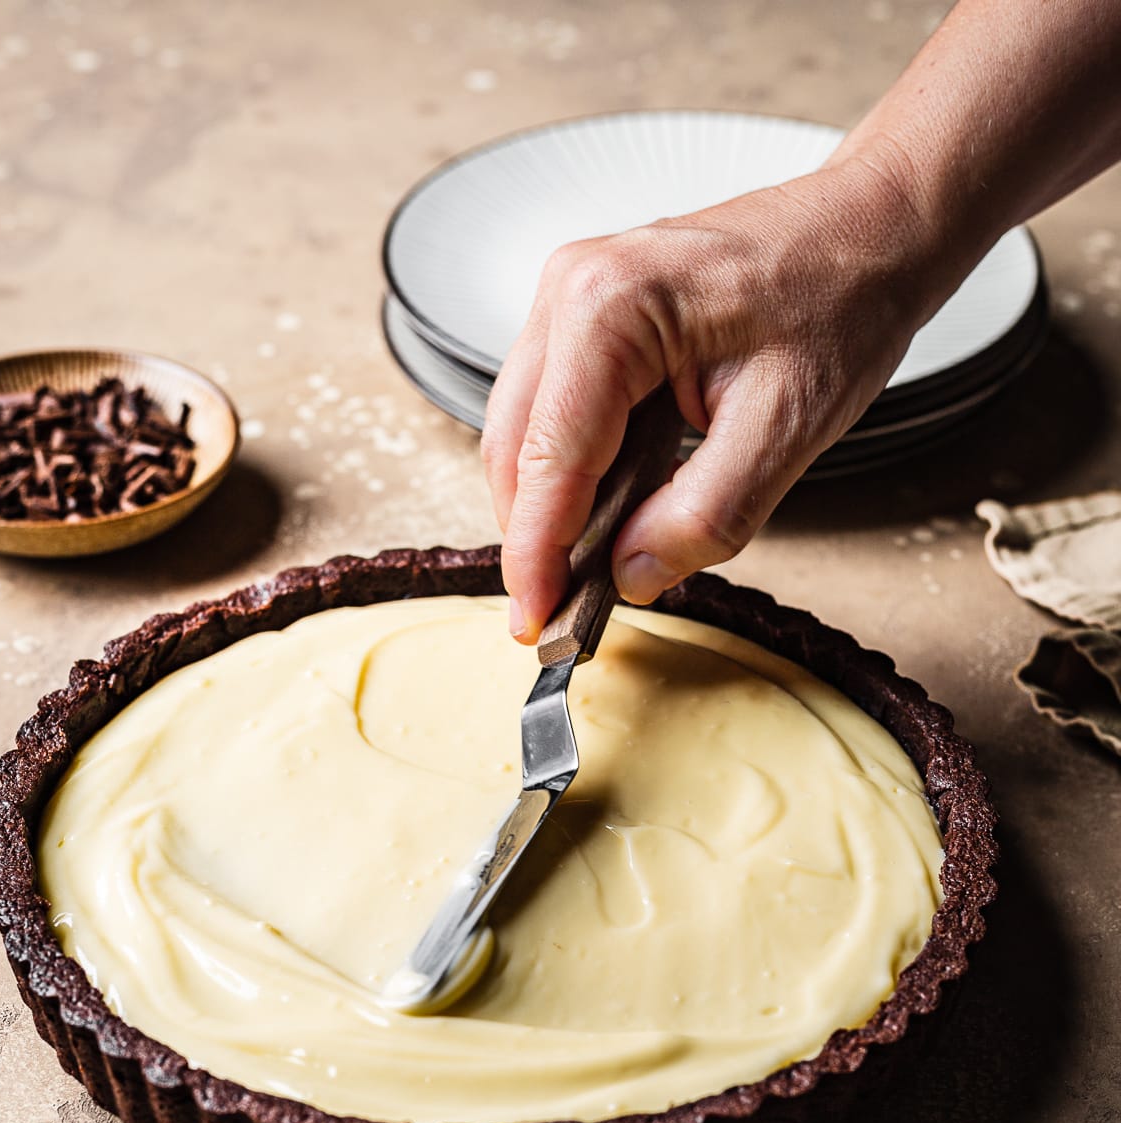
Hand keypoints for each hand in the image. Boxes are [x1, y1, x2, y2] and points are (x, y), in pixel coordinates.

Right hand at [482, 156, 945, 641]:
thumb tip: (631, 574)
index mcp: (612, 307)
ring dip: (546, 507)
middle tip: (561, 615)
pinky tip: (605, 512)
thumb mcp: (787, 429)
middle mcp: (574, 287)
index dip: (536, 556)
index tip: (536, 626)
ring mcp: (573, 294)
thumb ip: (704, 516)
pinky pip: (551, 408)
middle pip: (515, 446)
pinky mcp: (588, 313)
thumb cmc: (841, 301)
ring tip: (585, 573)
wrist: (871, 230)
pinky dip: (568, 470)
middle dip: (533, 538)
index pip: (549, 459)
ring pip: (522, 430)